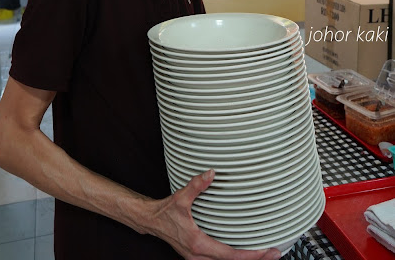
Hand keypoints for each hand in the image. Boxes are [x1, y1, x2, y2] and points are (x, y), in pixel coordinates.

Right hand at [149, 169, 280, 259]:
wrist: (151, 221)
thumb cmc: (165, 212)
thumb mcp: (180, 198)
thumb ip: (196, 186)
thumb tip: (210, 174)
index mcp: (198, 245)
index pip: (231, 255)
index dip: (251, 256)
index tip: (267, 252)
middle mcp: (199, 256)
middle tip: (275, 253)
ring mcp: (198, 258)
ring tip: (263, 254)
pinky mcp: (198, 255)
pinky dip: (234, 258)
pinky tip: (243, 253)